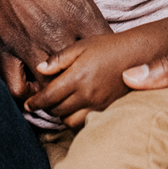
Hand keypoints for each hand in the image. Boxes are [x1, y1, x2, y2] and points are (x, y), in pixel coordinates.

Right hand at [0, 0, 151, 98]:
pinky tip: (34, 84)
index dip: (115, 56)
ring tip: (67, 86)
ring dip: (61, 91)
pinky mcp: (1, 50)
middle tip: (94, 79)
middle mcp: (55, 33)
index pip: (109, 49)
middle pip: (83, 77)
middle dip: (91, 80)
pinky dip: (27, 93)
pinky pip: (16, 88)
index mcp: (78, 10)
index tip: (114, 56)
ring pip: (51, 88)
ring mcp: (26, 44)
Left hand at [26, 34, 148, 126]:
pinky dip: (77, 119)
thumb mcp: (81, 45)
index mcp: (77, 77)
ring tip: (61, 106)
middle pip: (57, 112)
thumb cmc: (108, 47)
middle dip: (47, 108)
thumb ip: (59, 59)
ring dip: (62, 116)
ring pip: (70, 122)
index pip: (48, 97)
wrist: (139, 54)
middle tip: (44, 102)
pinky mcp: (108, 110)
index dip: (35, 103)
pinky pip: (86, 122)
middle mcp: (87, 95)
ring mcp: (98, 105)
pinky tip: (77, 109)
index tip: (28, 105)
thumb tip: (39, 69)